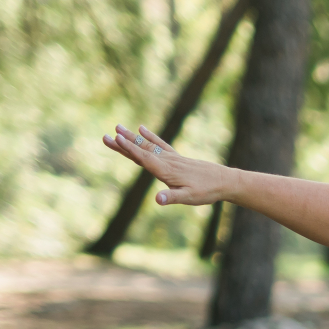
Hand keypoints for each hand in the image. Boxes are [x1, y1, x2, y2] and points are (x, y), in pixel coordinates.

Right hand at [102, 124, 233, 206]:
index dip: (128, 149)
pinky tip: (141, 129)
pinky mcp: (176, 157)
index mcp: (166, 170)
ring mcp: (171, 157)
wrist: (224, 181)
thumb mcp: (189, 198)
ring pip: (148, 146)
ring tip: (117, 128)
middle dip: (123, 144)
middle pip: (141, 150)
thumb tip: (156, 200)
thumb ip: (171, 197)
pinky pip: (160, 144)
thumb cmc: (206, 192)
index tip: (114, 139)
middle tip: (105, 136)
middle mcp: (167, 161)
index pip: (143, 158)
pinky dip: (149, 136)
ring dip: (132, 138)